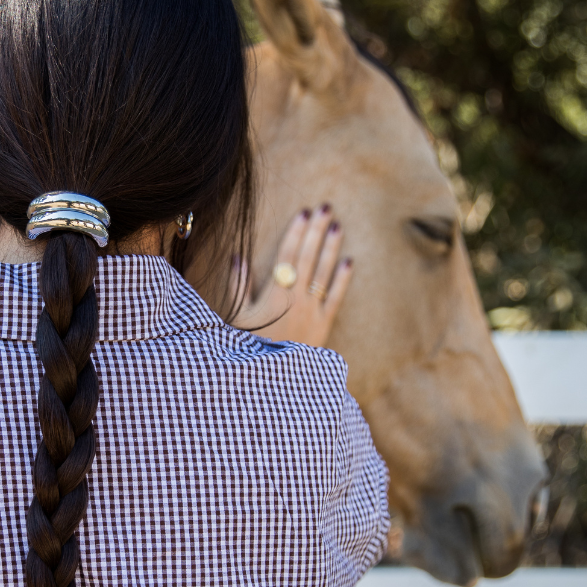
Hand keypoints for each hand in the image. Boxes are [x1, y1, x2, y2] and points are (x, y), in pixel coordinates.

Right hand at [232, 204, 352, 347]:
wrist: (269, 378)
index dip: (296, 233)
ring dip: (332, 248)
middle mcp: (296, 297)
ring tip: (338, 227)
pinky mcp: (322, 325)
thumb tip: (238, 257)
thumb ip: (238, 285)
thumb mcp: (236, 315)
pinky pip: (335, 298)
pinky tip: (350, 262)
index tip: (303, 213)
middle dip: (317, 231)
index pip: (287, 255)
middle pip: (308, 257)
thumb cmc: (247, 346)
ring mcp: (312, 310)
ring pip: (324, 272)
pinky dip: (343, 280)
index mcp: (274, 293)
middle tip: (326, 208)